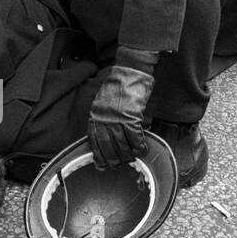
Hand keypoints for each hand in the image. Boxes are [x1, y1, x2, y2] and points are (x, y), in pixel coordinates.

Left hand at [87, 49, 158, 169]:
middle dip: (114, 159)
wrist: (130, 72)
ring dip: (128, 155)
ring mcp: (117, 119)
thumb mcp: (103, 103)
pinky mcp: (131, 117)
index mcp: (95, 116)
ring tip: (132, 158)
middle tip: (119, 164)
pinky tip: (141, 149)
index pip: (94, 142)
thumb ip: (103, 119)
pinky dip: (139, 146)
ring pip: (122, 145)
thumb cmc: (118, 86)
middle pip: (108, 147)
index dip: (99, 156)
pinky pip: (135, 138)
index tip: (102, 165)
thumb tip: (109, 138)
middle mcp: (104, 119)